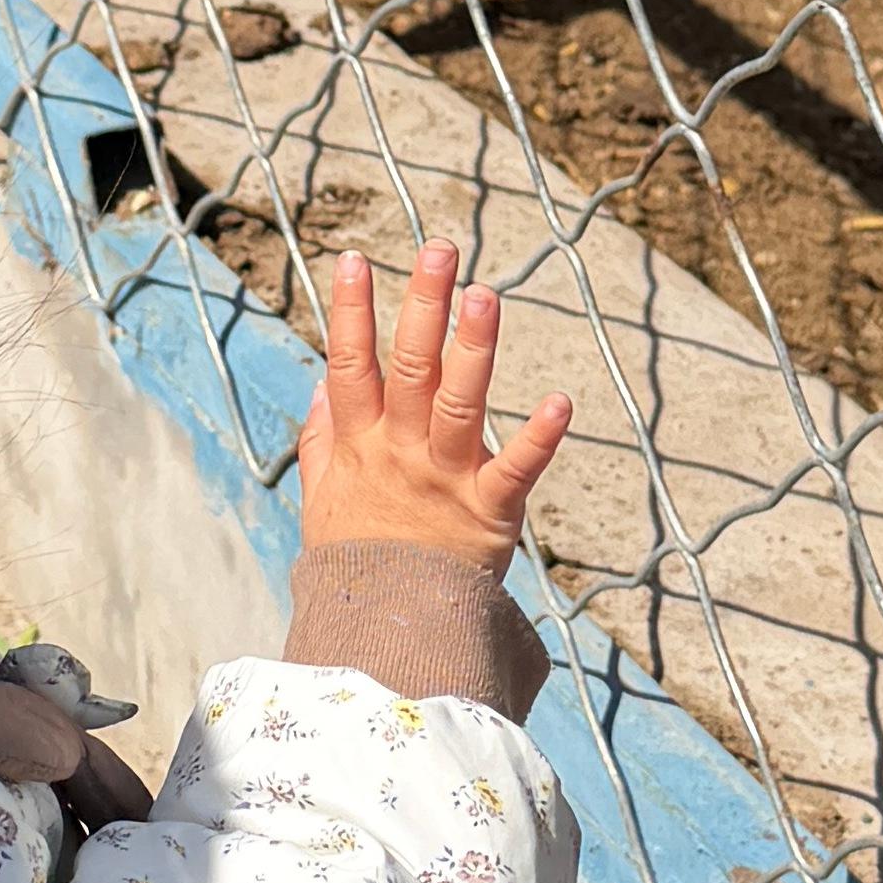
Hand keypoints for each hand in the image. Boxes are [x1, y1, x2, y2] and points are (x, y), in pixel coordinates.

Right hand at [298, 241, 571, 565]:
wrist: (390, 633)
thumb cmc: (359, 563)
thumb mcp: (323, 501)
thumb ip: (321, 442)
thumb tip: (322, 388)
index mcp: (360, 444)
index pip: (350, 365)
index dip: (350, 311)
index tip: (354, 259)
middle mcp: (401, 452)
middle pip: (410, 367)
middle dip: (423, 304)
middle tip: (439, 249)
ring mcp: (446, 478)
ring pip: (460, 402)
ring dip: (474, 347)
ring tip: (485, 295)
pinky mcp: (490, 510)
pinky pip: (517, 468)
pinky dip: (540, 437)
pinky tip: (561, 401)